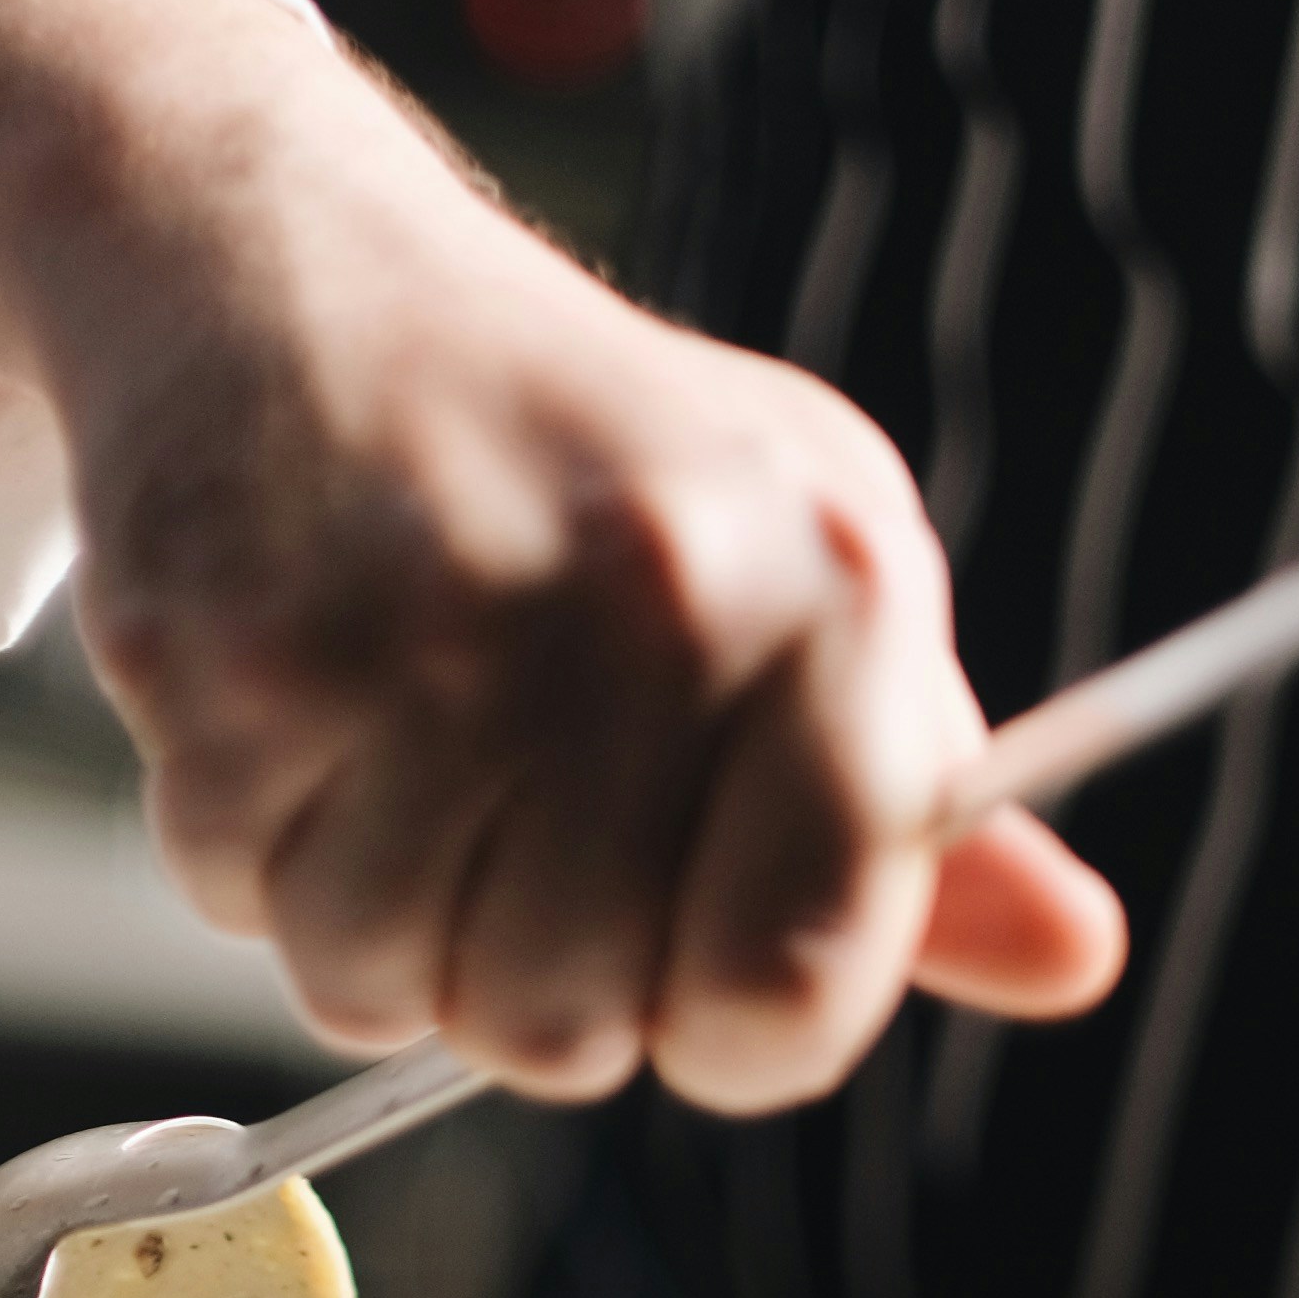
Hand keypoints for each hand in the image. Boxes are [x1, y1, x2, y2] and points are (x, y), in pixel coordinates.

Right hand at [0, 0, 1123, 1106]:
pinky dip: (250, 847)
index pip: (788, 990)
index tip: (682, 939)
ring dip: (372, 922)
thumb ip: (908, 811)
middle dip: (519, 976)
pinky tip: (290, 703)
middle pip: (566, 1029)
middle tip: (505, 822)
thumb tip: (1074, 959)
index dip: (720, 1020)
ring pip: (380, 988)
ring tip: (391, 752)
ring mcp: (418, 627)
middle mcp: (642, 600)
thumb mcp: (793, 579)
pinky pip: (235, 903)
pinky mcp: (223, 650)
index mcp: (826, 590)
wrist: (283, 268)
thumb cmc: (575, 464)